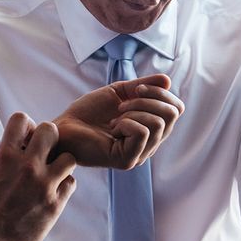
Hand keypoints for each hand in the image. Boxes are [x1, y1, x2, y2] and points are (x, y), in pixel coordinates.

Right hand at [0, 113, 75, 240]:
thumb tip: (11, 149)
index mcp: (4, 156)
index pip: (21, 118)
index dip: (26, 126)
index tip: (25, 139)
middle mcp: (26, 166)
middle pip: (51, 130)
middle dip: (48, 139)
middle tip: (43, 154)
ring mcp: (43, 185)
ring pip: (69, 158)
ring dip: (61, 164)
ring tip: (51, 175)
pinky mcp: (54, 205)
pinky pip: (70, 183)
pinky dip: (63, 186)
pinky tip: (52, 193)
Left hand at [53, 74, 183, 167]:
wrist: (64, 127)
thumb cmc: (88, 112)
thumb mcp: (118, 92)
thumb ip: (142, 86)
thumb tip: (167, 80)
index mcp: (150, 129)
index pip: (176, 109)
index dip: (160, 93)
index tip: (136, 88)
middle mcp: (150, 144)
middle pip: (172, 114)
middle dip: (147, 99)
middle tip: (122, 104)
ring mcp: (140, 154)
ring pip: (158, 123)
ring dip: (134, 111)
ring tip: (115, 117)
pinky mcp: (127, 161)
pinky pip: (142, 133)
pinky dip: (126, 122)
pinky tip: (112, 128)